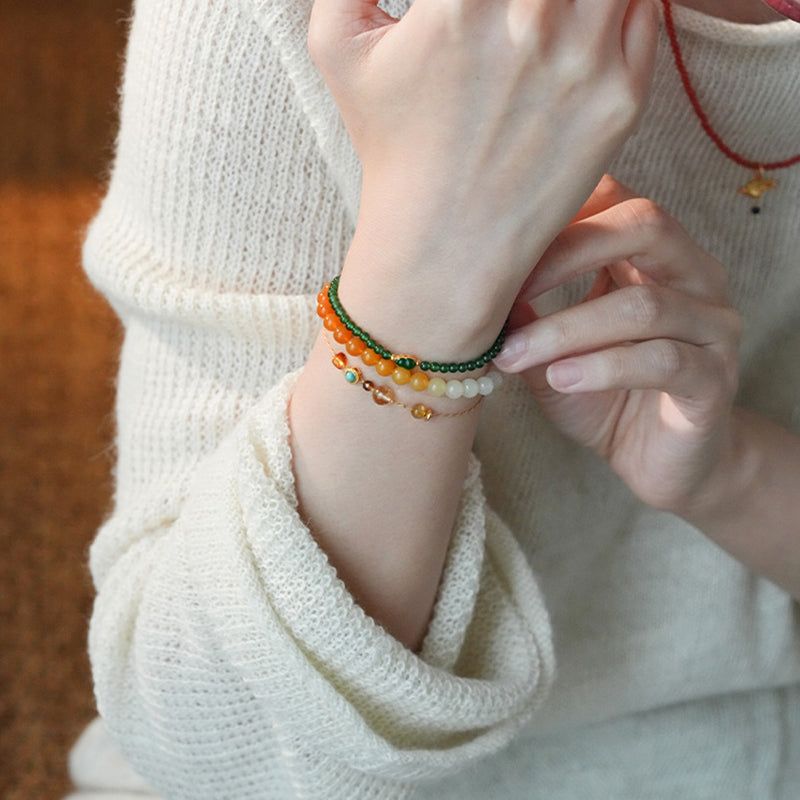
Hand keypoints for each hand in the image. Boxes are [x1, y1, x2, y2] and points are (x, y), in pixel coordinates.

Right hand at [308, 0, 657, 353]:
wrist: (443, 242)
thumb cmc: (392, 151)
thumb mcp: (337, 49)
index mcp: (463, 0)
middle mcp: (533, 18)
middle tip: (524, 8)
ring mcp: (586, 59)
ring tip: (554, 16)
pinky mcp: (620, 99)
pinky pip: (645, 10)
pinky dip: (622, 4)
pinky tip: (585, 24)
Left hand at [494, 176, 742, 513]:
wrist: (659, 465)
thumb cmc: (602, 399)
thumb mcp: (552, 353)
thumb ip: (527, 318)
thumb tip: (476, 284)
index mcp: (653, 257)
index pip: (616, 199)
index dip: (558, 213)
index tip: (498, 249)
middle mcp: (693, 277)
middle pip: (644, 225)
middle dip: (566, 252)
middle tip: (507, 290)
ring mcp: (712, 326)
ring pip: (643, 305)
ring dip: (567, 329)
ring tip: (515, 355)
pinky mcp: (715, 379)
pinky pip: (663, 360)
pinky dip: (603, 367)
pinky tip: (561, 379)